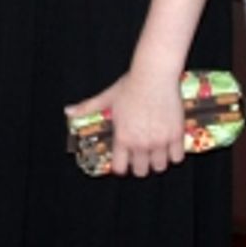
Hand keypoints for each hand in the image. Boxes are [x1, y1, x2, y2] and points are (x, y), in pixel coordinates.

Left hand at [66, 71, 183, 177]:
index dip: (121, 166)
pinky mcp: (176, 135)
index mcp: (122, 137)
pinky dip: (174, 154)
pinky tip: (170, 145)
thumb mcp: (107, 98)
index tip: (123, 161)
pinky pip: (177, 157)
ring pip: (160, 166)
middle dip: (140, 165)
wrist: (154, 75)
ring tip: (156, 150)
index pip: (119, 168)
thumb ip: (88, 108)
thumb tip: (68, 111)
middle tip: (141, 155)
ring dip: (157, 161)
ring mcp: (159, 141)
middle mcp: (140, 143)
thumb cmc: (130, 85)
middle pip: (141, 171)